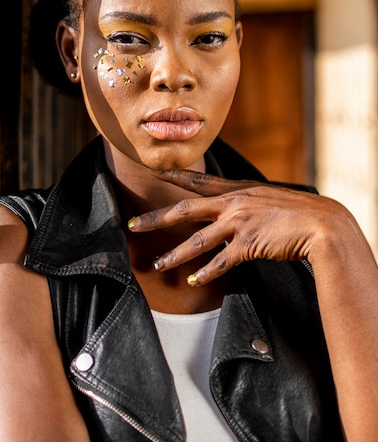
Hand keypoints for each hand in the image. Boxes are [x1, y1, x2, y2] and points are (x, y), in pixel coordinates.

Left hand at [128, 169, 345, 285]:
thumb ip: (246, 201)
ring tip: (158, 265)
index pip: (199, 180)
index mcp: (237, 189)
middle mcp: (233, 203)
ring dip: (175, 255)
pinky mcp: (249, 244)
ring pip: (198, 240)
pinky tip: (194, 282)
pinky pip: (221, 262)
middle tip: (133, 224)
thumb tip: (232, 206)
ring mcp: (240, 223)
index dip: (174, 176)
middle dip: (157, 218)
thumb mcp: (267, 197)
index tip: (153, 172)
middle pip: (186, 210)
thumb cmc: (297, 211)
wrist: (321, 223)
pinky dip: (206, 273)